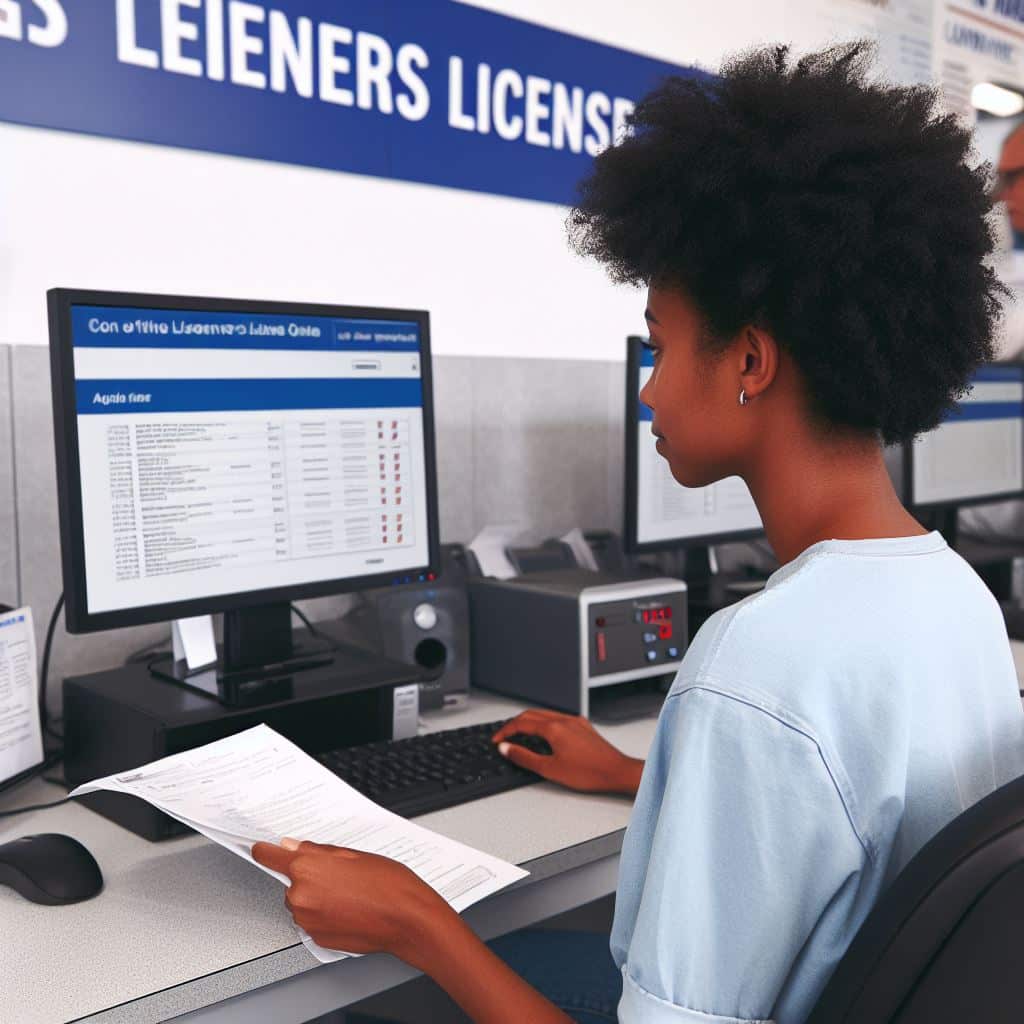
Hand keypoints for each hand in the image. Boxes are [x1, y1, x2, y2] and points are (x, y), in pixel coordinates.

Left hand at [251, 838, 452, 961]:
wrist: (407, 919)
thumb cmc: (388, 884)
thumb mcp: (353, 854)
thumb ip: (316, 851)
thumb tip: (293, 847)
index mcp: (307, 868)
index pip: (270, 857)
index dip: (264, 851)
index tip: (258, 848)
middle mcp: (301, 896)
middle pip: (291, 882)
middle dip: (308, 877)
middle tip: (339, 874)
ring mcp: (308, 921)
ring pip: (302, 903)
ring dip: (316, 897)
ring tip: (349, 893)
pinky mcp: (318, 939)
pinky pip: (313, 921)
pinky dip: (325, 915)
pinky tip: (349, 909)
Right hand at [492, 710, 643, 794]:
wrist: (616, 771)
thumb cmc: (589, 772)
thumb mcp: (550, 769)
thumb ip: (524, 757)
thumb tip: (506, 748)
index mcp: (554, 728)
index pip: (521, 723)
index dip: (505, 731)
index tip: (497, 739)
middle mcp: (564, 719)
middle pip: (531, 714)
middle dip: (514, 723)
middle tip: (505, 736)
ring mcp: (575, 721)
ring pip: (545, 714)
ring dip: (529, 721)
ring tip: (520, 735)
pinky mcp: (583, 726)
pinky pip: (558, 717)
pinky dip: (544, 723)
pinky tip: (546, 735)